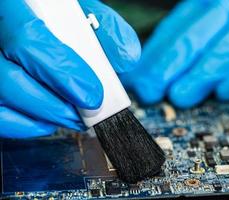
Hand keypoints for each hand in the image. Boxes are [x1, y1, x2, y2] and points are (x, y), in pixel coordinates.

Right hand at [0, 0, 140, 137]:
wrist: (35, 12)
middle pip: (9, 80)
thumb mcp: (81, 10)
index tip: (93, 96)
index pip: (29, 40)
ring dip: (44, 117)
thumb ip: (105, 29)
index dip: (63, 73)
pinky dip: (25, 124)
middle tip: (88, 112)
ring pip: (2, 101)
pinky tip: (49, 120)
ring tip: (76, 117)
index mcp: (12, 6)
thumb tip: (126, 59)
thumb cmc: (56, 12)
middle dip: (56, 105)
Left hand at [122, 0, 228, 107]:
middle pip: (192, 41)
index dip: (151, 60)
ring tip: (179, 96)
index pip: (171, 34)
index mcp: (203, 6)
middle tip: (150, 91)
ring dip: (199, 78)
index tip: (136, 82)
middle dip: (167, 69)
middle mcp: (227, 13)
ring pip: (223, 54)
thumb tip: (141, 76)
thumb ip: (172, 47)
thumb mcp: (199, 25)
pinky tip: (222, 92)